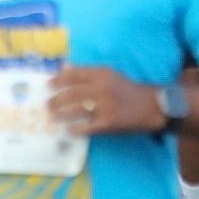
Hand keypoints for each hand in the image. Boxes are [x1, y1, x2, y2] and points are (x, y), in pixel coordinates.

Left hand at [47, 66, 161, 134]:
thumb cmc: (127, 89)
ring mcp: (105, 106)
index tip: (47, 84)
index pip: (74, 75)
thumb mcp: (110, 75)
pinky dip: (75, 129)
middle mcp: (103, 88)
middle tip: (47, 104)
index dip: (58, 80)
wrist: (151, 106)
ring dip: (61, 113)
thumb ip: (88, 72)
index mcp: (103, 74)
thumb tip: (66, 67)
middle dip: (56, 99)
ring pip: (76, 110)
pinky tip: (68, 130)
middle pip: (72, 93)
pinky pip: (87, 126)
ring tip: (53, 116)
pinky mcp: (108, 122)